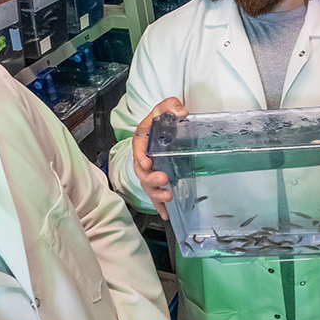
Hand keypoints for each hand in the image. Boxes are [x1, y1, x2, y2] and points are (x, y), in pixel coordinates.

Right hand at [133, 97, 187, 218]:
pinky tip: (166, 213)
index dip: (141, 156)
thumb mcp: (166, 107)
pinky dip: (159, 205)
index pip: (138, 147)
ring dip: (156, 193)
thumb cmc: (162, 117)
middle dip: (151, 177)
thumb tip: (181, 112)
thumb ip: (171, 106)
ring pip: (147, 185)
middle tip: (162, 179)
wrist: (165, 126)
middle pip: (142, 170)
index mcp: (142, 138)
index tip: (147, 162)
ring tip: (167, 196)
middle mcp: (143, 156)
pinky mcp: (157, 179)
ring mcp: (149, 170)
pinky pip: (155, 194)